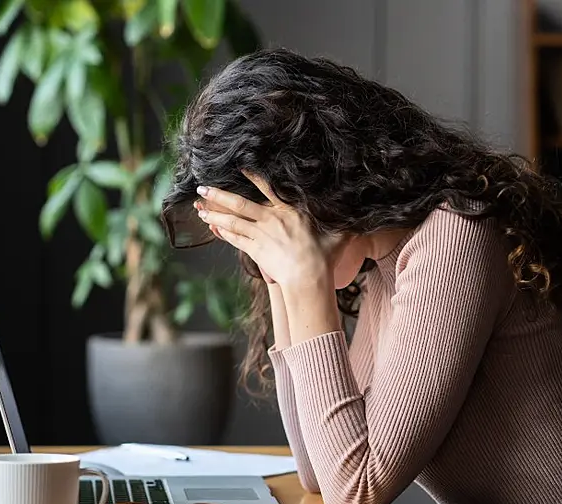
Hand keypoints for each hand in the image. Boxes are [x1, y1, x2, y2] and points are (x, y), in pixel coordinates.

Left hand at [195, 172, 334, 290]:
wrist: (309, 278)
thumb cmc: (325, 256)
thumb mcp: (338, 233)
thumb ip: (343, 219)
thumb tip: (362, 210)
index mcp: (290, 210)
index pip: (268, 188)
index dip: (252, 176)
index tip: (238, 167)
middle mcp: (271, 219)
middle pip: (239, 203)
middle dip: (218, 194)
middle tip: (202, 187)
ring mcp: (260, 235)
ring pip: (231, 220)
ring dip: (213, 213)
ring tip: (198, 207)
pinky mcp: (255, 250)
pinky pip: (234, 238)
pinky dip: (222, 231)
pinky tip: (212, 226)